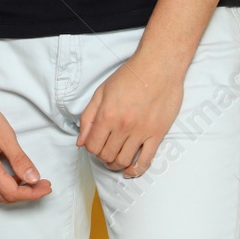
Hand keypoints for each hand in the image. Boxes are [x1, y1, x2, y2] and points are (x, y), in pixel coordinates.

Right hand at [0, 84, 51, 203]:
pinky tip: (10, 176)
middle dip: (26, 194)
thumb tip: (33, 178)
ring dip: (13, 192)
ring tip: (28, 180)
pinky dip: (1, 187)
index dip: (33, 192)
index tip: (46, 186)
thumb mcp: (4, 134)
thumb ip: (19, 159)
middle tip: (42, 184)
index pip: (13, 192)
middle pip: (4, 197)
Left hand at [76, 55, 184, 176]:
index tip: (94, 144)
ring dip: (116, 164)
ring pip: (124, 161)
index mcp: (107, 115)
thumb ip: (88, 117)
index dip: (90, 148)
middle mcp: (123, 126)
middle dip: (102, 157)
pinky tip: (129, 171)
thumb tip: (81, 141)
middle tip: (104, 150)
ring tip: (115, 159)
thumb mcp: (101, 91)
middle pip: (107, 155)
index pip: (92, 146)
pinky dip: (136, 171)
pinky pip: (146, 161)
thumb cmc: (130, 76)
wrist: (159, 67)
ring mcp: (141, 132)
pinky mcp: (157, 134)